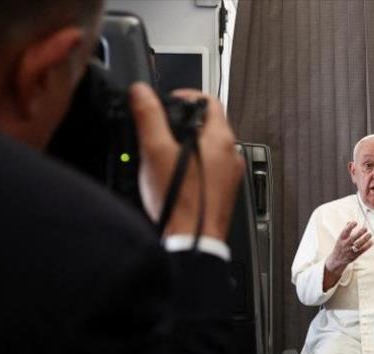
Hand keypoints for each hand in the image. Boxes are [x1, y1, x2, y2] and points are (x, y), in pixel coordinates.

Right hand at [129, 83, 244, 240]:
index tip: (168, 101)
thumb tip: (141, 93)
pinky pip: (211, 170)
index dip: (186, 96)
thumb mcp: (156, 151)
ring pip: (209, 149)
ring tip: (165, 153)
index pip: (209, 101)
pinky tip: (176, 176)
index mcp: (221, 140)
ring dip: (188, 145)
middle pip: (209, 125)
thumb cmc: (180, 202)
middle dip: (184, 122)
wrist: (192, 241)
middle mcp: (232, 156)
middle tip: (161, 128)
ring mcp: (231, 176)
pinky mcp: (224, 192)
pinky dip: (194, 166)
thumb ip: (149, 117)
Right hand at [325, 221, 371, 276]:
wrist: (337, 259)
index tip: (356, 222)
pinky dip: (367, 246)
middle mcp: (345, 244)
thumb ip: (346, 230)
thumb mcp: (341, 238)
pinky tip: (371, 242)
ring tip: (370, 234)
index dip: (350, 226)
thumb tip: (350, 222)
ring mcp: (349, 250)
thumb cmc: (341, 246)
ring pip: (358, 244)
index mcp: (341, 239)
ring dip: (365, 238)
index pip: (345, 231)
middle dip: (360, 232)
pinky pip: (362, 250)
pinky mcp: (354, 255)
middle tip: (366, 228)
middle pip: (353, 238)